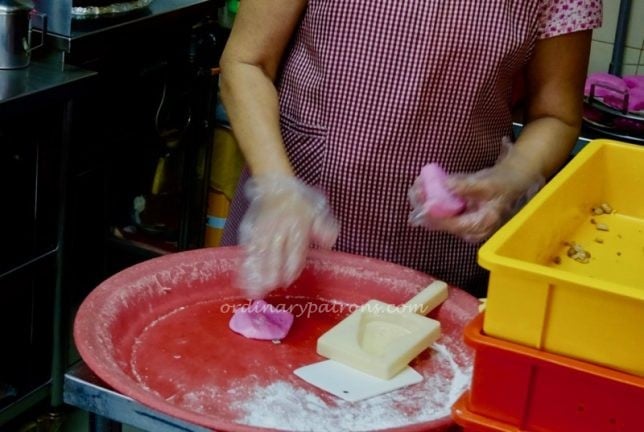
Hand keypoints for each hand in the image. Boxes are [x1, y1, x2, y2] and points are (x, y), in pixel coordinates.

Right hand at [238, 175, 338, 298]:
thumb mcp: (317, 211)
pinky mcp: (251, 231)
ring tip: (254, 290)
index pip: (294, 249)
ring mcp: (263, 230)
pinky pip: (248, 249)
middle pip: (275, 252)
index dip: (291, 265)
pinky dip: (245, 264)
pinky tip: (243, 278)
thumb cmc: (299, 203)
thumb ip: (324, 229)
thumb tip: (329, 244)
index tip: (288, 280)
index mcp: (297, 226)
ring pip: (259, 253)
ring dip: (256, 272)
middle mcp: (279, 229)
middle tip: (269, 287)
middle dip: (271, 271)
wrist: (276, 186)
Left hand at [409, 137, 543, 242]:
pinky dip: (430, 203)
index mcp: (482, 224)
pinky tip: (420, 190)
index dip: (437, 216)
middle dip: (426, 209)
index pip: (455, 225)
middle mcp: (471, 231)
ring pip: (438, 220)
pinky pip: (440, 214)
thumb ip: (465, 185)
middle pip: (443, 224)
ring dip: (424, 205)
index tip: (424, 205)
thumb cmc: (500, 184)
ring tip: (415, 189)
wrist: (508, 182)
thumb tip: (445, 183)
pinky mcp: (458, 220)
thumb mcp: (485, 183)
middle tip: (414, 192)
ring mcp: (463, 227)